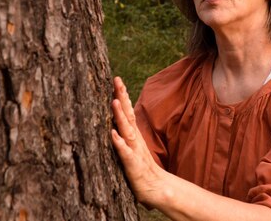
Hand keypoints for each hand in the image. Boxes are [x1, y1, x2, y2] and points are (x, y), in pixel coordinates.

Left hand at [110, 76, 165, 205]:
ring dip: (120, 116)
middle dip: (122, 96)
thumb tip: (117, 125)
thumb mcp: (134, 150)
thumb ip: (127, 137)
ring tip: (114, 101)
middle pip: (128, 115)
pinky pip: (125, 153)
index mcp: (134, 136)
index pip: (129, 112)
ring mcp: (134, 151)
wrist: (157, 189)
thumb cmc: (142, 170)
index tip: (117, 79)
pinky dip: (119, 143)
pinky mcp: (132, 165)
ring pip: (127, 130)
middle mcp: (135, 140)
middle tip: (116, 80)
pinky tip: (113, 134)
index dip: (123, 95)